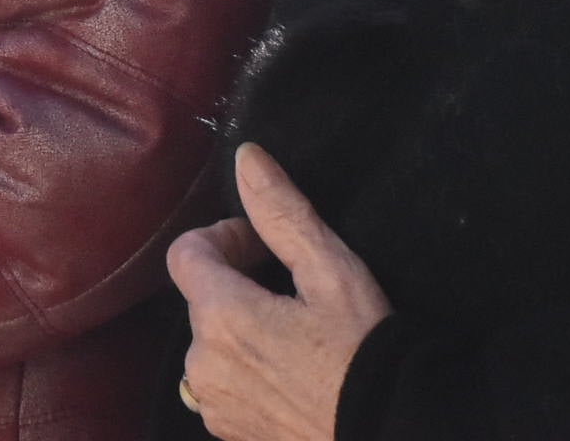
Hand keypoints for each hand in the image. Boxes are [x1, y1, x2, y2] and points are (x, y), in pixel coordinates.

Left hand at [168, 144, 391, 440]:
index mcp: (221, 315)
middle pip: (201, 298)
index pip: (185, 253)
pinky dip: (244, 368)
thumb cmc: (363, 351)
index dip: (224, 238)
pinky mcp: (227, 431)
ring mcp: (211, 403)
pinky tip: (289, 370)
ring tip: (294, 332)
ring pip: (211, 342)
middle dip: (237, 281)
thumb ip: (281, 210)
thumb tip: (245, 156)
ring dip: (240, 326)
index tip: (264, 247)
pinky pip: (221, 383)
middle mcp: (201, 363)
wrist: (383, 431)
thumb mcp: (331, 270)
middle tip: (291, 286)